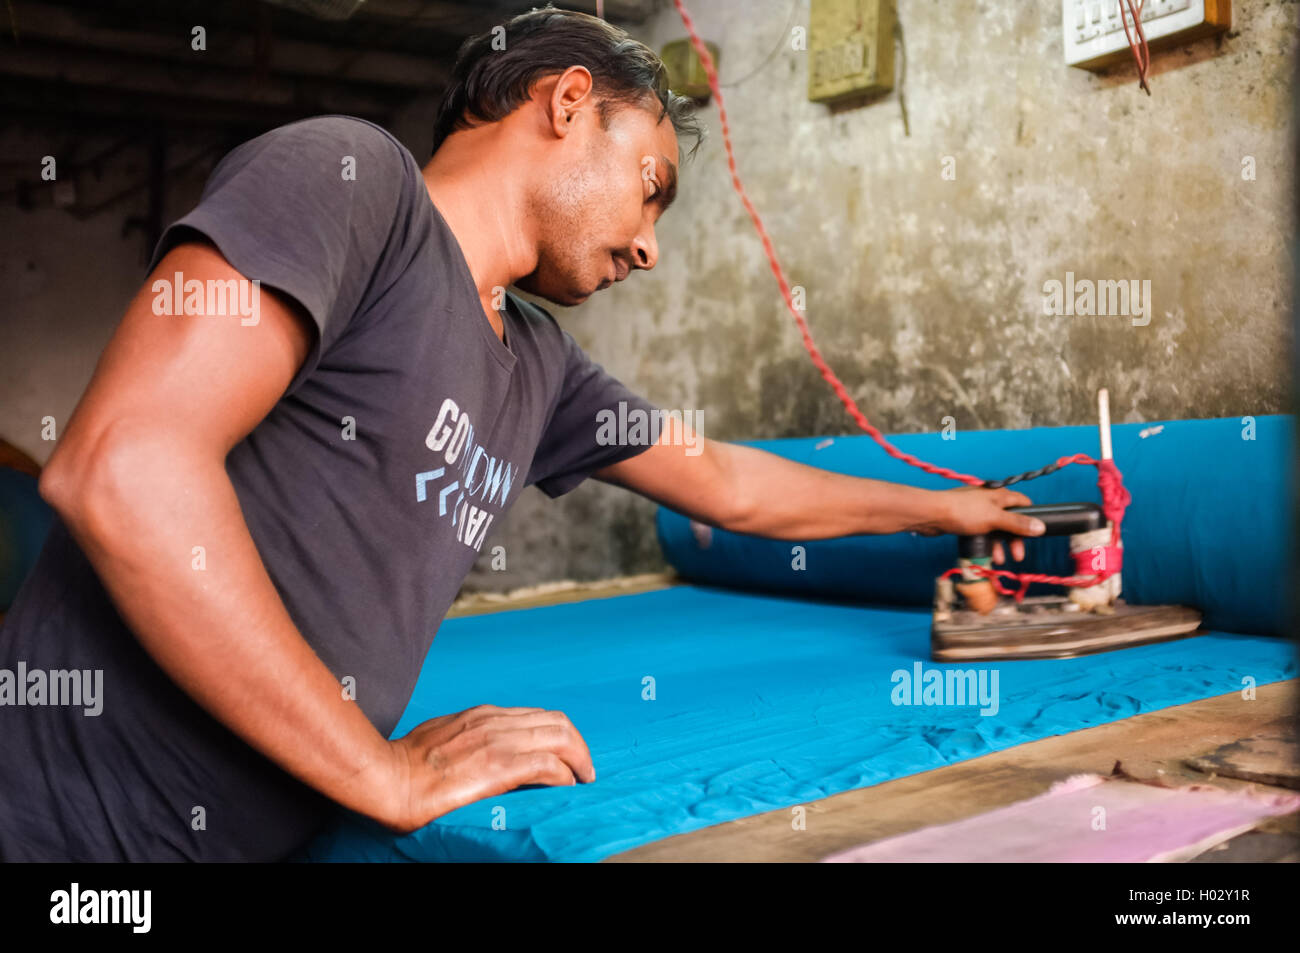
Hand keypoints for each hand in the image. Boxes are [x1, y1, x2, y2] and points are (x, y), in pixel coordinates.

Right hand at [376, 704, 595, 833]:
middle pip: (556, 722)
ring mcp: (498, 741)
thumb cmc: (404, 764)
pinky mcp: (498, 766)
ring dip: (578, 758)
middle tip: (583, 769)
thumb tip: (481, 752)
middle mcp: (495, 721)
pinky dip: (564, 775)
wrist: (385, 777)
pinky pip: (547, 764)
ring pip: (559, 736)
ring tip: (582, 778)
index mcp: (482, 715)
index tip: (565, 756)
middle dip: (578, 745)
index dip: (558, 735)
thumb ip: (467, 737)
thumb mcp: (442, 736)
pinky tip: (566, 787)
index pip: (536, 716)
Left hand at [916, 487, 1046, 563]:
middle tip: (1017, 555)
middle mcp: (989, 501)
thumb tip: (1040, 527)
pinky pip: (981, 533)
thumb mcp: (995, 519)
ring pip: (994, 529)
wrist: (931, 514)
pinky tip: (986, 556)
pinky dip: (986, 544)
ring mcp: (977, 511)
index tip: (1034, 533)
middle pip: (1009, 520)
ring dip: (999, 545)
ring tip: (999, 560)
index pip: (1023, 503)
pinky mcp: (965, 520)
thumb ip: (1017, 523)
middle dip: (1014, 539)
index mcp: (999, 495)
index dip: (1030, 517)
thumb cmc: (962, 512)